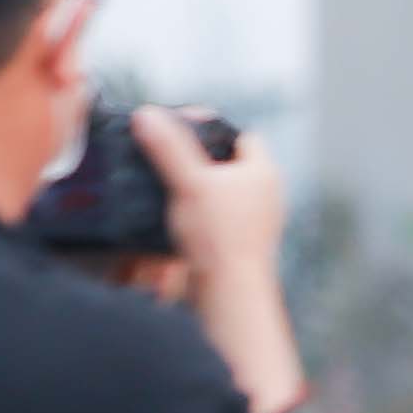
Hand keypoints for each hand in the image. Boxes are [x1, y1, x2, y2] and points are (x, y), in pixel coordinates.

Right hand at [132, 111, 310, 412]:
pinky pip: (215, 220)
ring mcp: (253, 223)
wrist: (229, 297)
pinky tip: (173, 217)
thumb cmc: (218, 239)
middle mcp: (265, 196)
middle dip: (198, 158)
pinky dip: (195, 214)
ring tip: (166, 185)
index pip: (240, 135)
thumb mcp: (189, 184)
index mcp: (262, 173)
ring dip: (194, 188)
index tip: (179, 127)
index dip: (211, 126)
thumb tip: (147, 116)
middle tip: (168, 155)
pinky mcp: (238, 246)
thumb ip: (168, 148)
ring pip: (221, 193)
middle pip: (228, 164)